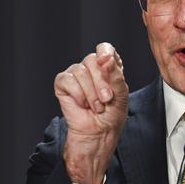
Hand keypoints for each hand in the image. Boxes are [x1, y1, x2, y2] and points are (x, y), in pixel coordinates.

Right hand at [54, 42, 128, 183]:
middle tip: (106, 99)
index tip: (107, 62)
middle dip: (101, 82)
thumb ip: (115, 75)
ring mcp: (76, 75)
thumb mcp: (121, 94)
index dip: (106, 53)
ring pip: (80, 71)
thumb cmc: (111, 116)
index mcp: (108, 67)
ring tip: (96, 107)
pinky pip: (67, 80)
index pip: (105, 49)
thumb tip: (105, 58)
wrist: (98, 134)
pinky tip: (82, 105)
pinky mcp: (63, 84)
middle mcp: (91, 68)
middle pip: (93, 59)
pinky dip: (78, 94)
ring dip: (91, 93)